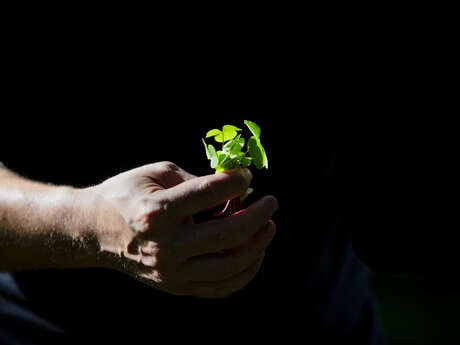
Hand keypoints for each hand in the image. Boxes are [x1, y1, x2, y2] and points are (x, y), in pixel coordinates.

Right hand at [85, 161, 277, 297]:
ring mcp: (170, 272)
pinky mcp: (174, 286)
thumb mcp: (158, 173)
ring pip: (229, 267)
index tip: (247, 177)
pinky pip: (219, 288)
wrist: (94, 231)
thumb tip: (235, 188)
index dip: (236, 182)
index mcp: (157, 212)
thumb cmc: (126, 195)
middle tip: (271, 203)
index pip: (210, 194)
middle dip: (258, 216)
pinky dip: (244, 273)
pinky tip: (254, 255)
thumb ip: (197, 180)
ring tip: (268, 228)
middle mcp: (165, 246)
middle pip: (228, 236)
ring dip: (258, 246)